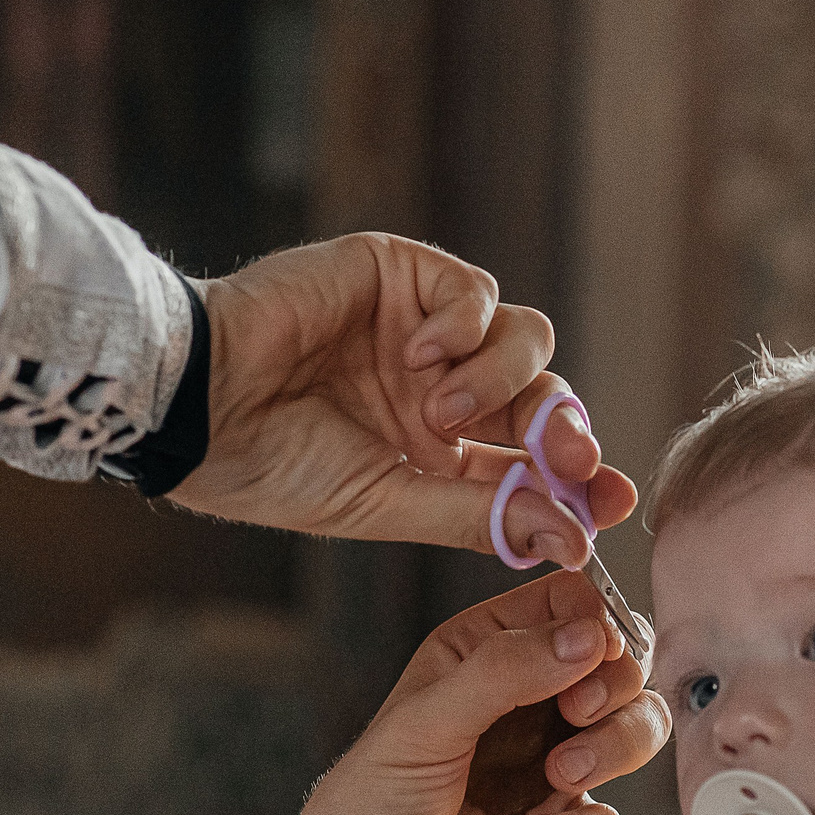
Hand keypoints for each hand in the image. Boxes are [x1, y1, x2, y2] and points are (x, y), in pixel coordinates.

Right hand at [168, 234, 634, 566]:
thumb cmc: (273, 467)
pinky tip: (415, 356)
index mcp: (443, 456)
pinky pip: (477, 294)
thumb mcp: (387, 503)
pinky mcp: (403, 275)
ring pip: (528, 341)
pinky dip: (463, 326)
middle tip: (572, 458)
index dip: (585, 479)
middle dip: (568, 432)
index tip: (616, 500)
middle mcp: (446, 392)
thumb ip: (481, 514)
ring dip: (502, 382)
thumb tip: (572, 539)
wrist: (198, 405)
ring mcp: (427, 331)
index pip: (538, 464)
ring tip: (440, 411)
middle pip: (548, 401)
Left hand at [249, 570, 669, 814]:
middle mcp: (523, 702)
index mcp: (481, 653)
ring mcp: (548, 766)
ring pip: (635, 732)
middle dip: (611, 689)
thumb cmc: (367, 814)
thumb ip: (504, 671)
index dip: (593, 621)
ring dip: (610, 752)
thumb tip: (587, 636)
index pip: (568, 604)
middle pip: (619, 664)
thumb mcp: (421, 725)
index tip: (591, 651)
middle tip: (577, 714)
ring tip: (557, 780)